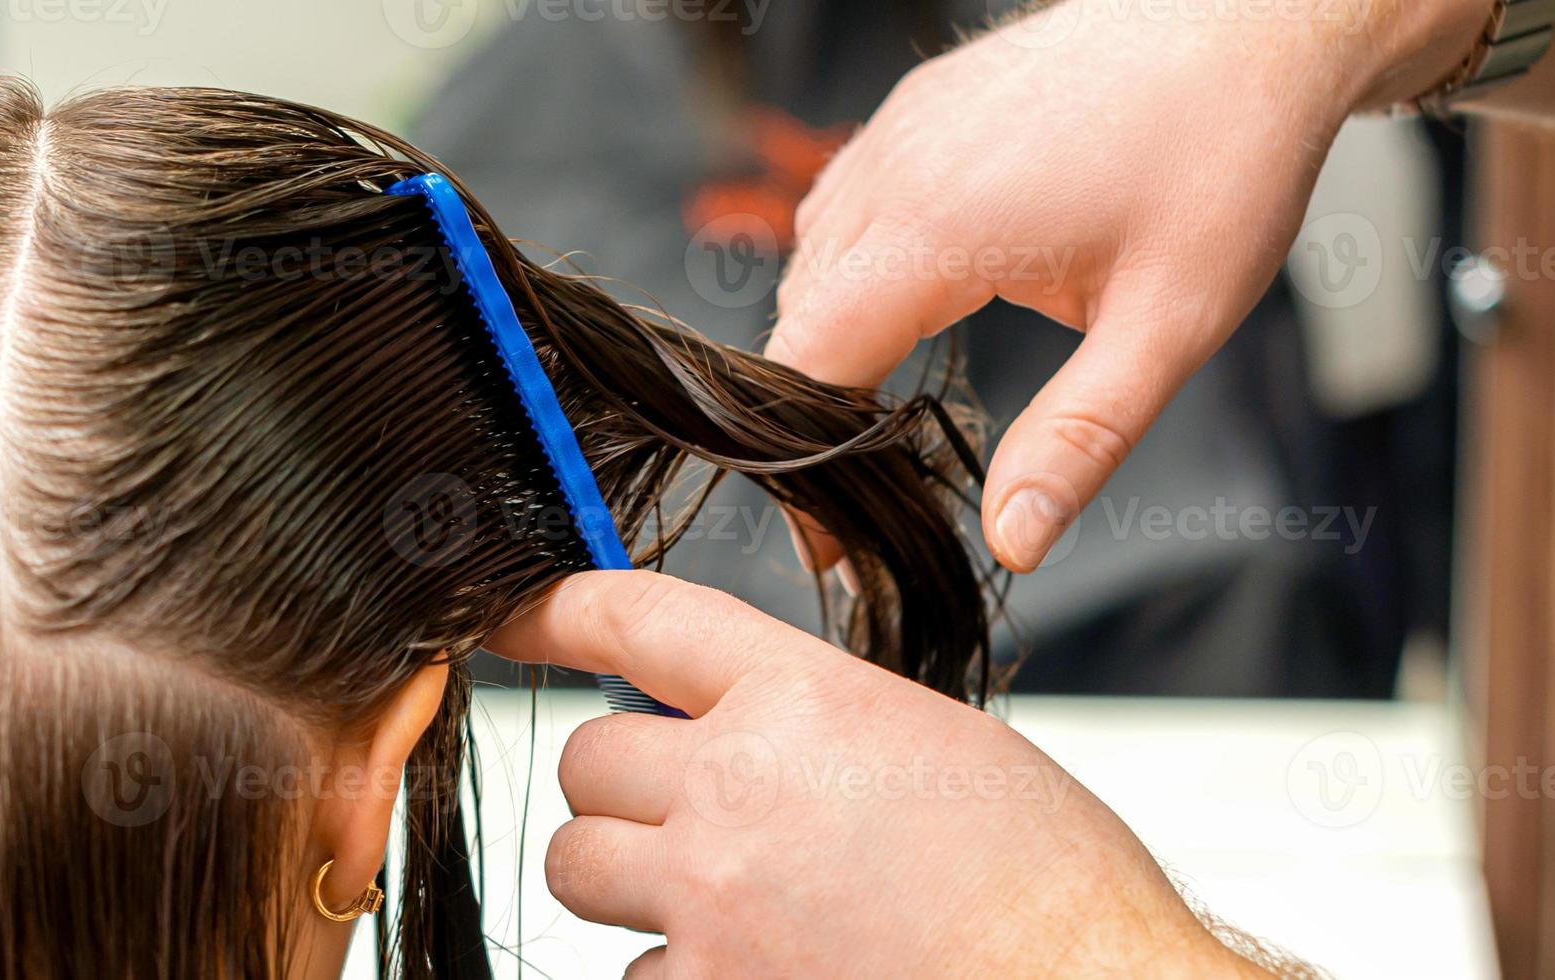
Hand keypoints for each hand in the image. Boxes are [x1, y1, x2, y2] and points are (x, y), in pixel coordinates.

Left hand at [484, 570, 1266, 977]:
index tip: (511, 617)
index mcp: (804, 700)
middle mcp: (738, 790)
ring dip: (627, 878)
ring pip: (579, 867)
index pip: (636, 620)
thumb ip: (811, 721)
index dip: (555, 611)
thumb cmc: (1044, 883)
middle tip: (684, 809)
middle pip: (584, 759)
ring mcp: (711, 902)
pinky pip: (634, 975)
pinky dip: (679, 974)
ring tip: (724, 897)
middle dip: (620, 783)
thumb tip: (729, 730)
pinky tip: (766, 968)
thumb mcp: (931, 742)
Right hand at [766, 0, 1486, 571]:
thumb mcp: (1167, 326)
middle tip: (872, 490)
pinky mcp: (920, 106)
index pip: (807, 365)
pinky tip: (919, 297)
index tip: (831, 535)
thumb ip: (1078, 440)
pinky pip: (846, 199)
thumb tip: (1013, 542)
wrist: (1251, 23)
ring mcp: (901, 128)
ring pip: (813, 255)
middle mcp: (895, 169)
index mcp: (937, 229)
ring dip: (835, 334)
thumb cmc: (1221, 159)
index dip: (806, 462)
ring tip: (891, 404)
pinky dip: (856, 264)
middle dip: (820, 408)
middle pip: (797, 318)